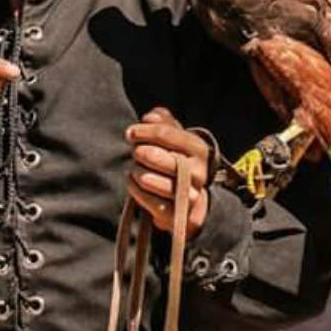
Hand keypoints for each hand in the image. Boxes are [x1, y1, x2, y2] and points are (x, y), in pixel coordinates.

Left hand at [125, 107, 209, 238]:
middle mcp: (198, 172)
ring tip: (135, 168)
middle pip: (156, 157)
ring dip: (136, 171)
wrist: (189, 196)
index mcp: (199, 149)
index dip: (143, 131)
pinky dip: (135, 189)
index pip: (165, 134)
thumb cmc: (177, 158)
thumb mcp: (176, 137)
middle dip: (140, 152)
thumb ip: (164, 122)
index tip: (131, 133)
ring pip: (149, 179)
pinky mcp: (176, 214)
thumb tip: (151, 117)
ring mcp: (188, 195)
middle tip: (136, 152)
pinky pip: (148, 200)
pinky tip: (132, 181)